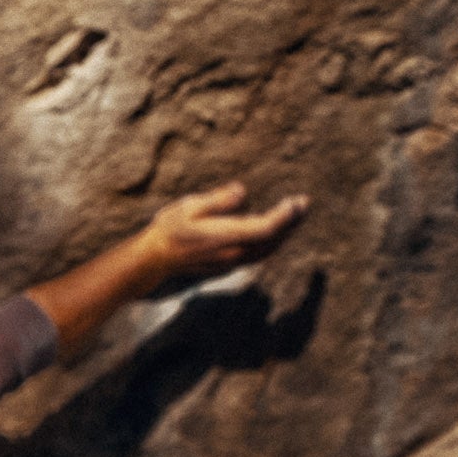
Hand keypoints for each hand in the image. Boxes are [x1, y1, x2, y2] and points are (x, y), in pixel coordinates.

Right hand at [130, 181, 307, 289]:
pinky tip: (271, 233)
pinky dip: (270, 243)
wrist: (154, 260)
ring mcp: (231, 262)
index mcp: (227, 237)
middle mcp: (234, 253)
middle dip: (291, 222)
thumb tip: (242, 190)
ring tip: (293, 217)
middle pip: (273, 240)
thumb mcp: (190, 207)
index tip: (298, 201)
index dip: (286, 216)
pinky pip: (258, 254)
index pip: (267, 228)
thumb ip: (218, 200)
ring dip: (283, 234)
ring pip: (267, 249)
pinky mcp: (227, 266)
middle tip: (303, 204)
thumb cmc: (169, 230)